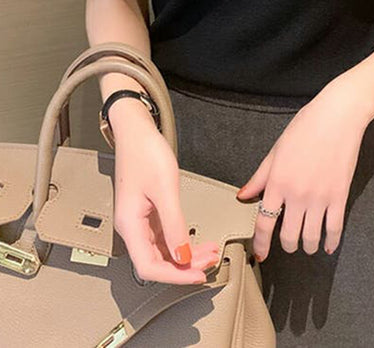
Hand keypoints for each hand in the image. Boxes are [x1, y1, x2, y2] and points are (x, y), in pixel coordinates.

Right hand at [111, 100, 219, 283]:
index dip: (175, 276)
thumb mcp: (165, 189)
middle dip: (185, 266)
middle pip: (156, 262)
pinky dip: (182, 241)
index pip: (149, 267)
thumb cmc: (145, 153)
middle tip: (210, 263)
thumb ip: (174, 225)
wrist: (136, 131)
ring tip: (210, 252)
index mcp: (130, 224)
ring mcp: (139, 219)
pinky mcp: (147, 211)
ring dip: (186, 255)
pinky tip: (196, 241)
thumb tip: (183, 255)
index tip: (197, 275)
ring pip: (162, 250)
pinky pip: (165, 236)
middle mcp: (132, 226)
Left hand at [236, 77, 371, 261]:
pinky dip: (331, 242)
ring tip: (306, 245)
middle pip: (288, 235)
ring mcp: (320, 197)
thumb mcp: (276, 150)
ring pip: (311, 237)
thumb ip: (260, 176)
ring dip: (307, 246)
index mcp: (278, 182)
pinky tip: (328, 245)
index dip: (261, 242)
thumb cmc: (306, 127)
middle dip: (286, 245)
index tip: (260, 253)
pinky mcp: (340, 196)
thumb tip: (244, 194)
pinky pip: (335, 228)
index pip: (264, 222)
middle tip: (287, 244)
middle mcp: (297, 194)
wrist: (337, 117)